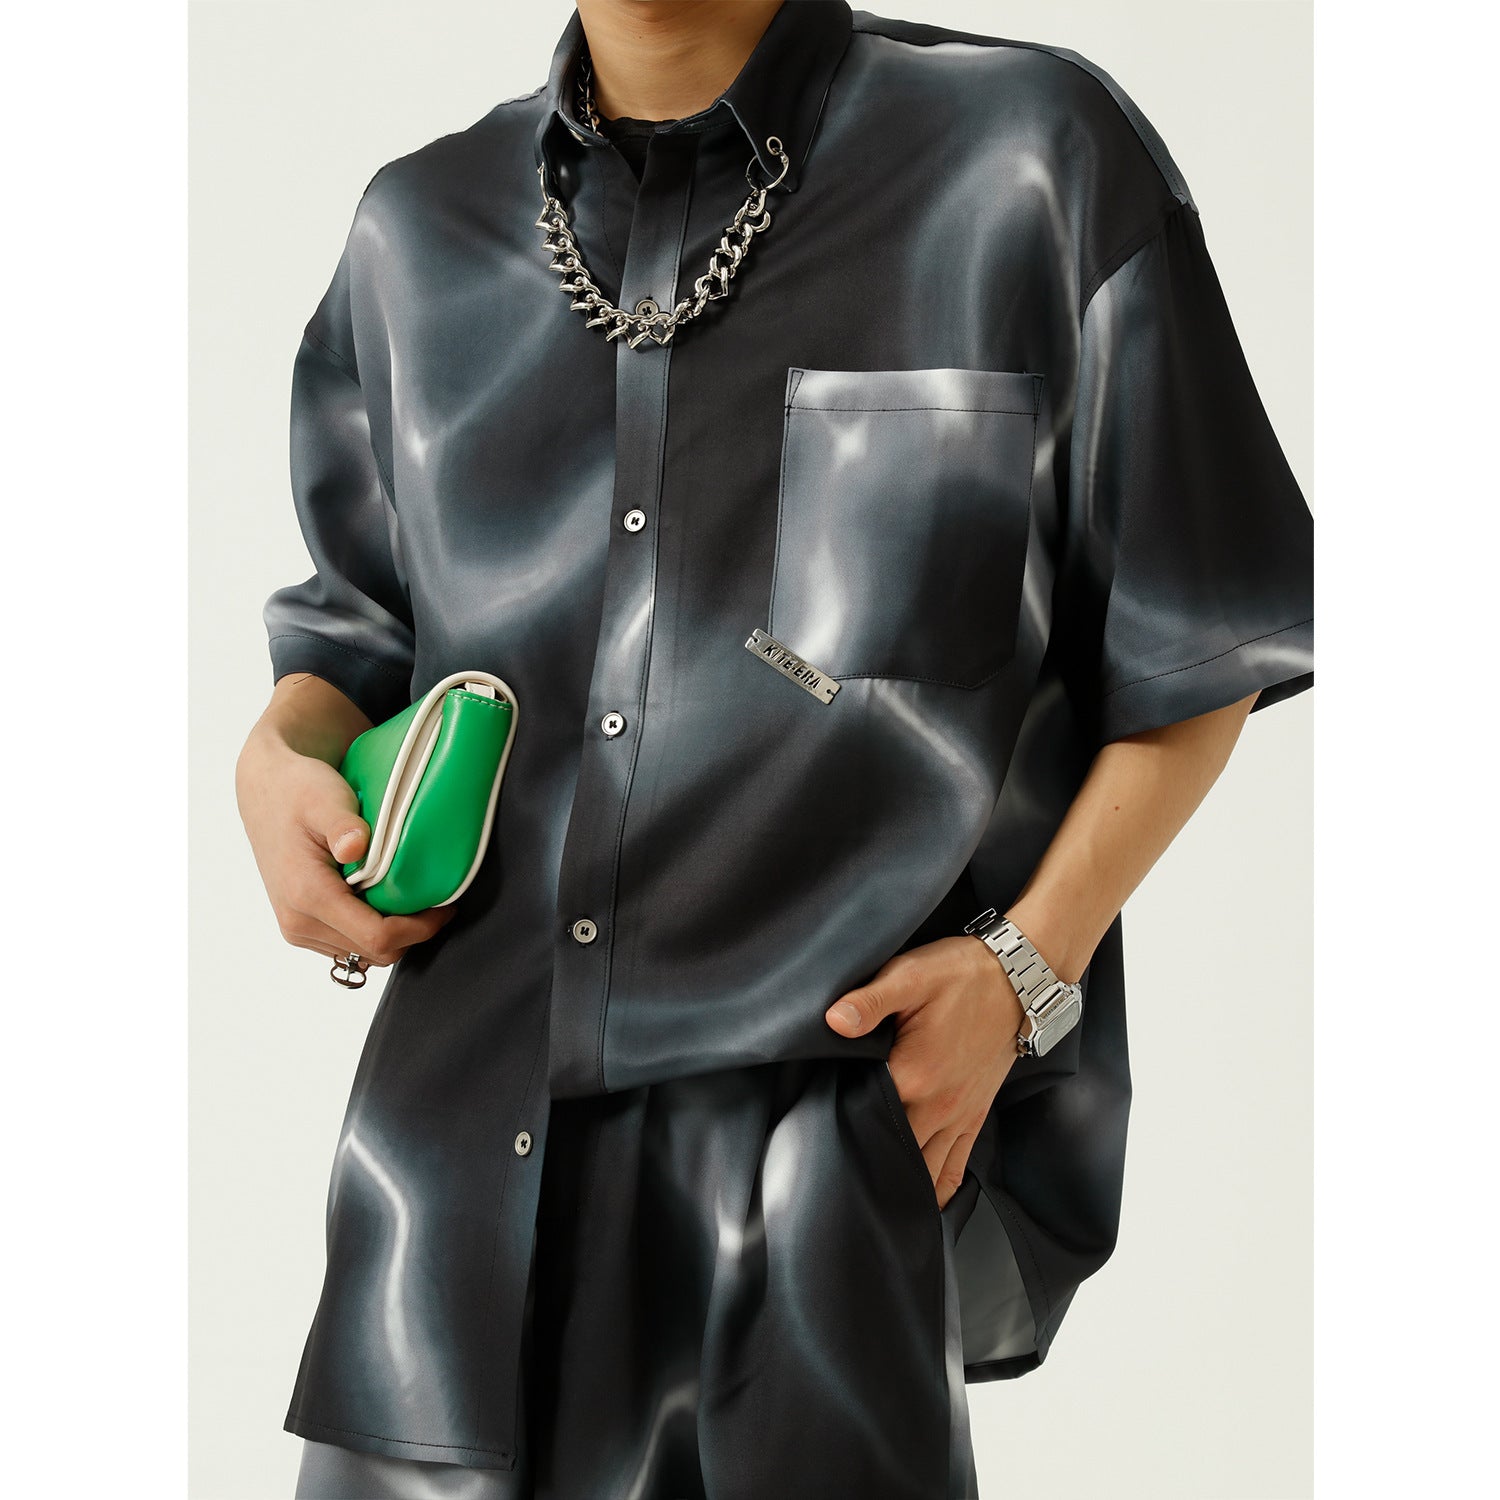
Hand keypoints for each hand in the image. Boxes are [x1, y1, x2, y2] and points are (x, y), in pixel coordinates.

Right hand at [235, 727, 456, 969]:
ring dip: (394, 934)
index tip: (444, 906)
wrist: (267, 791)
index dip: (419, 929)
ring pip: (364, 955)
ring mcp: (298, 929)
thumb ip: (341, 824)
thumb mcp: (323, 798)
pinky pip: (350, 946)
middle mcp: (298, 922)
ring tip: (413, 900)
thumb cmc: (298, 790)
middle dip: (412, 933)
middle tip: (437, 902)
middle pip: (375, 954)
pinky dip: (374, 932)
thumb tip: (354, 847)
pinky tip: (387, 901)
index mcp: (307, 895)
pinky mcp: (302, 927)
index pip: (377, 937)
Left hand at [824, 936, 1023, 1207]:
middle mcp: (937, 1107)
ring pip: (922, 1171)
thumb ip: (868, 1000)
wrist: (1018, 980)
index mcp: (914, 1075)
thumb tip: (833, 1021)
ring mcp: (958, 1117)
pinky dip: (937, 1190)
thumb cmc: (961, 975)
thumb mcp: (910, 975)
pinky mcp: (974, 1117)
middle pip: (890, 1150)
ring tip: (866, 1194)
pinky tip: (919, 1203)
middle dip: (861, 1158)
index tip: (813, 1121)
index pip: (863, 1112)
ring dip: (897, 1181)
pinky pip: (954, 1168)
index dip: (835, 1118)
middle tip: (829, 1168)